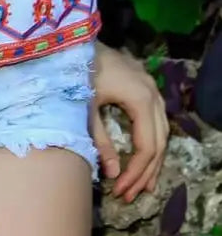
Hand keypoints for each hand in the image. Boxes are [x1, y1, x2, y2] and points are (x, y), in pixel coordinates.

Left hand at [88, 41, 168, 202]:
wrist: (72, 40)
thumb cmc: (75, 71)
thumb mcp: (85, 109)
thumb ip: (100, 141)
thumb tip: (111, 174)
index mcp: (140, 99)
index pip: (147, 146)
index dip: (135, 172)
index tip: (120, 190)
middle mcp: (152, 93)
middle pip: (159, 141)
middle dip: (146, 171)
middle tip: (131, 195)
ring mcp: (151, 88)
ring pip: (162, 132)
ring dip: (152, 159)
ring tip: (143, 186)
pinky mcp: (144, 85)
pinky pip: (156, 120)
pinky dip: (151, 141)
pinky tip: (144, 157)